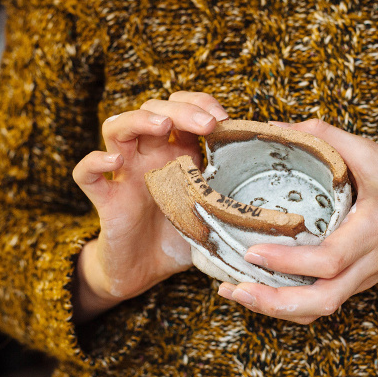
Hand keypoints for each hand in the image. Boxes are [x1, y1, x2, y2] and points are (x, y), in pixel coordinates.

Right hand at [72, 91, 228, 320]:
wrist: (143, 271)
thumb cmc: (181, 236)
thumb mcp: (217, 213)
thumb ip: (243, 201)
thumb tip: (292, 208)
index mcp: (178, 151)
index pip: (184, 108)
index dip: (201, 104)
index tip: (225, 118)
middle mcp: (149, 154)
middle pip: (154, 109)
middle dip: (181, 109)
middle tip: (207, 123)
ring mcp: (124, 173)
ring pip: (117, 127)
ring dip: (139, 119)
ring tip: (162, 125)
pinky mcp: (104, 198)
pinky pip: (85, 172)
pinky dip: (94, 161)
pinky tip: (113, 162)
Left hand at [217, 119, 377, 323]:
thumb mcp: (373, 154)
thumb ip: (326, 137)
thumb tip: (278, 127)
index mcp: (372, 231)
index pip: (329, 258)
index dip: (289, 261)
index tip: (254, 251)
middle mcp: (366, 263)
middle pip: (321, 300)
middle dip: (274, 302)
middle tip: (233, 288)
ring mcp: (359, 280)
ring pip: (317, 310)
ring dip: (274, 309)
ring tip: (234, 293)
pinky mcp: (352, 285)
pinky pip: (319, 306)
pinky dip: (287, 308)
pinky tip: (257, 294)